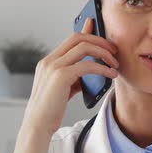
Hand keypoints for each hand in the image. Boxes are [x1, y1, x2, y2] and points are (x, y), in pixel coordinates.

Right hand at [20, 18, 118, 136]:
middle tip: (114, 50)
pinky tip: (111, 75)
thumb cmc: (50, 111)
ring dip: (103, 52)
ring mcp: (53, 67)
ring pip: (84, 47)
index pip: (71, 38)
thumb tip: (92, 70)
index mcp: (48, 62)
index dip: (86, 30)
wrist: (37, 126)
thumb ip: (73, 77)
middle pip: (78, 37)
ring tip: (114, 63)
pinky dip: (103, 68)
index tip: (98, 26)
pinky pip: (87, 65)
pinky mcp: (60, 76)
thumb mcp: (63, 89)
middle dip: (99, 40)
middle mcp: (49, 61)